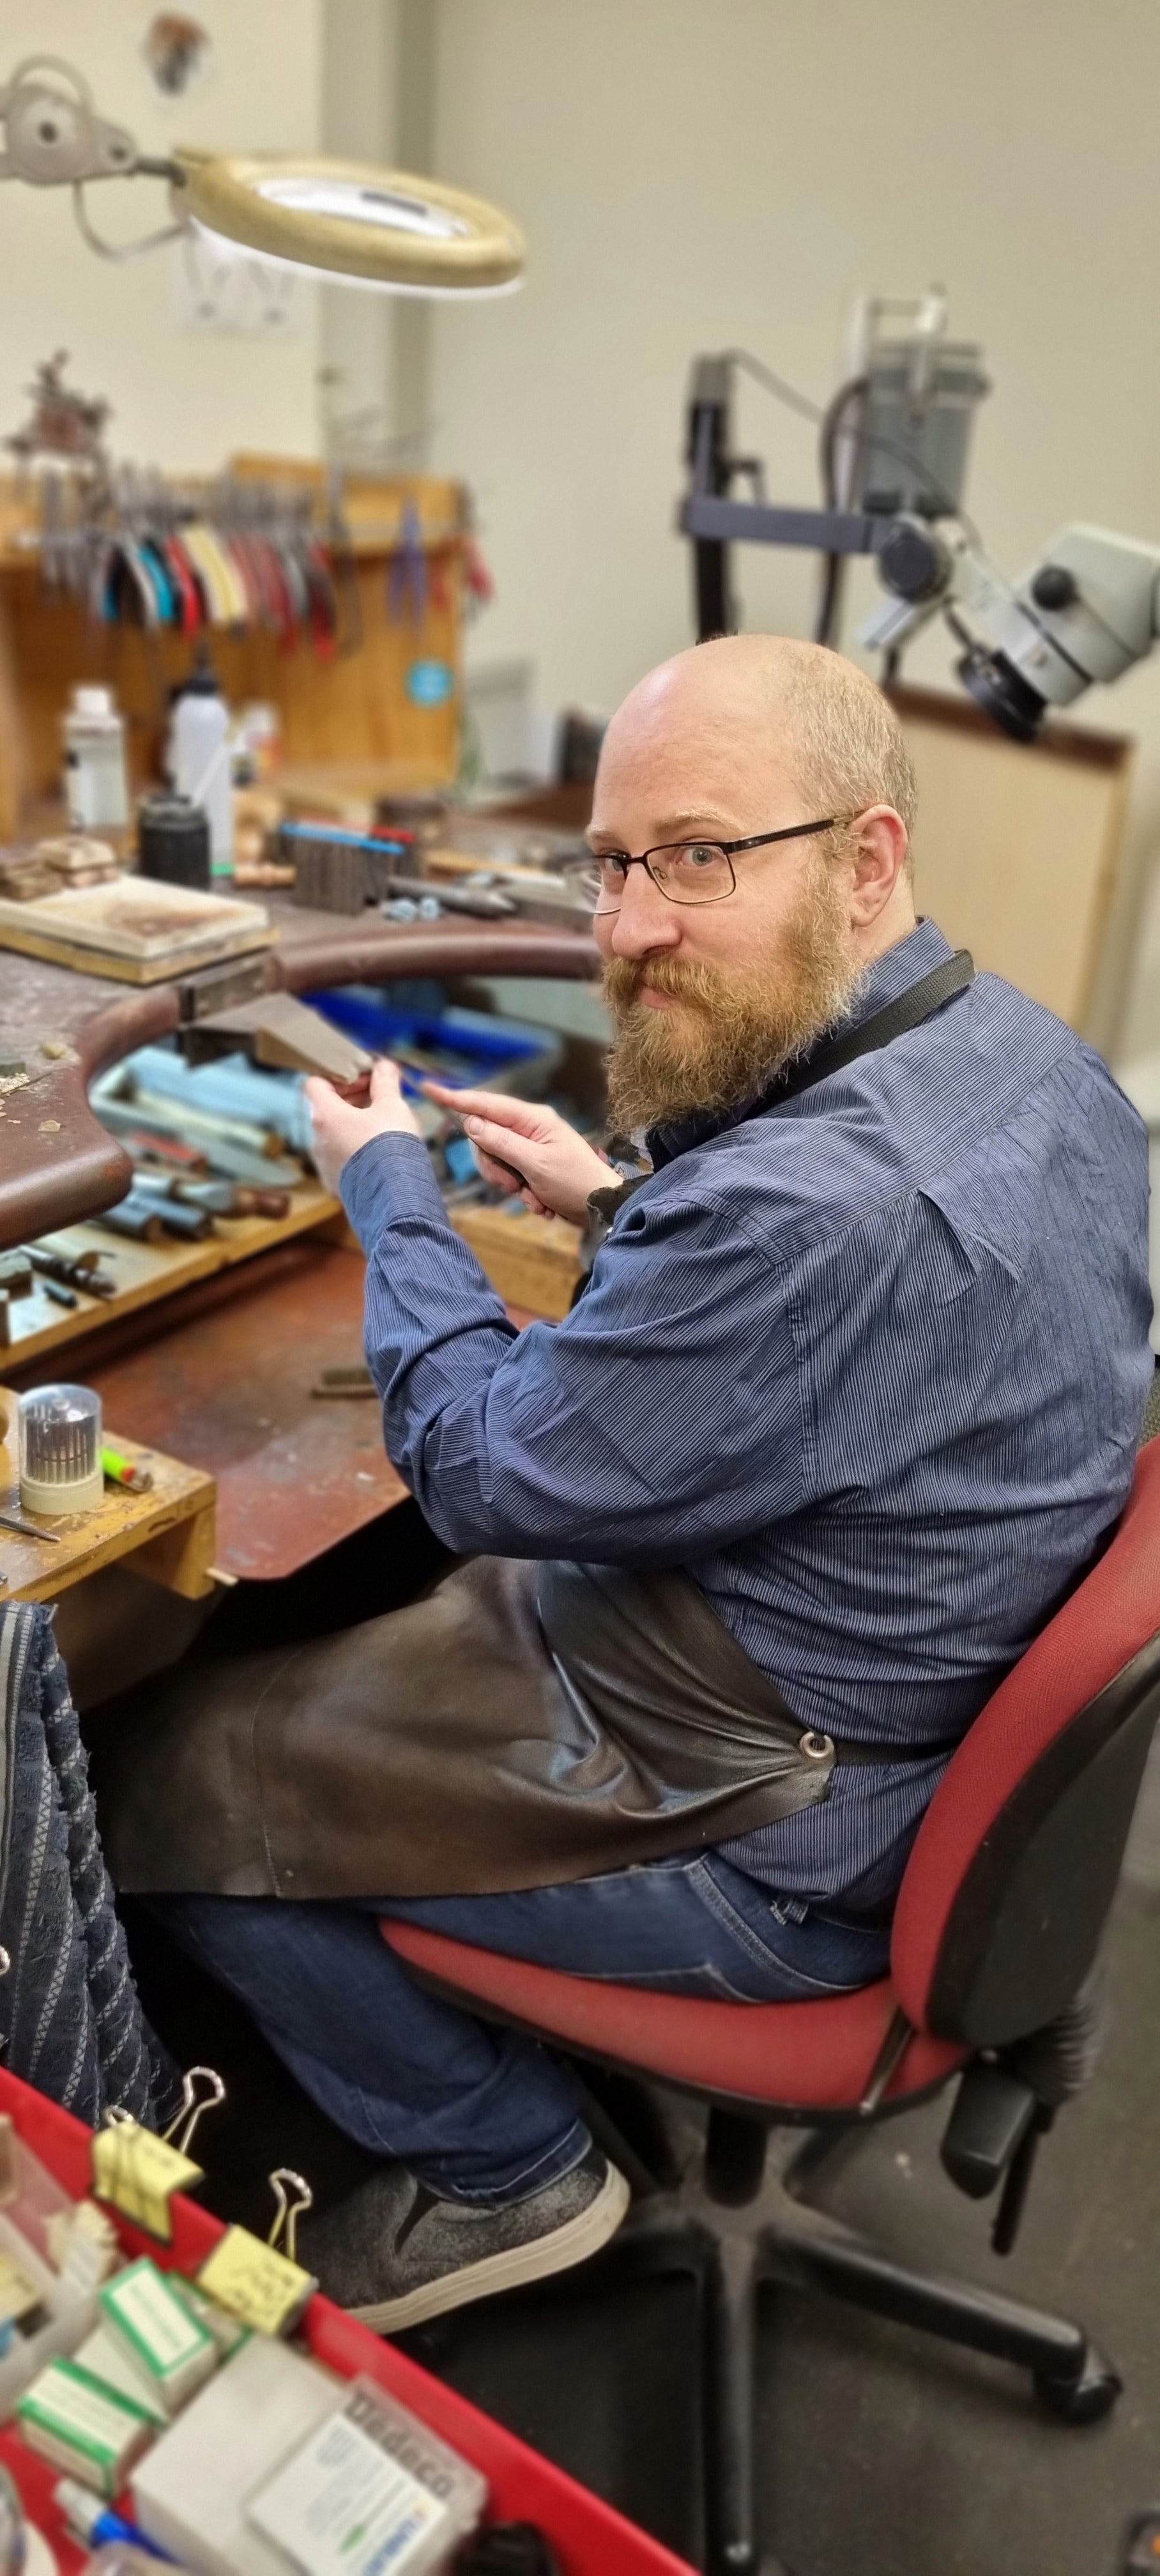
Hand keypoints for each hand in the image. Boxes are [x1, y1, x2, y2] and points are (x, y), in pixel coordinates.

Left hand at [304, 1058, 420, 1196]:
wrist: (396, 1199)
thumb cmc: (392, 1147)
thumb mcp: (393, 1107)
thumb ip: (385, 1083)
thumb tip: (384, 1066)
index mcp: (325, 1116)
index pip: (315, 1083)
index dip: (338, 1076)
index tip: (363, 1078)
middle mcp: (317, 1141)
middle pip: (326, 1109)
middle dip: (352, 1098)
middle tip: (378, 1096)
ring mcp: (324, 1166)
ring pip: (334, 1135)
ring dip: (355, 1124)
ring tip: (383, 1125)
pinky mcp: (336, 1185)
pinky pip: (342, 1159)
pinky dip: (356, 1149)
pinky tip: (380, 1152)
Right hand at [423, 1082, 612, 1224]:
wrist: (603, 1208)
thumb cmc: (575, 1182)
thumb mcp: (536, 1163)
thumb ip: (501, 1142)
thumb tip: (471, 1122)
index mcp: (532, 1119)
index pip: (486, 1104)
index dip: (456, 1098)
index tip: (429, 1088)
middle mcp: (529, 1128)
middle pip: (485, 1139)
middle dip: (494, 1168)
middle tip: (514, 1186)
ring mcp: (529, 1147)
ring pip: (495, 1161)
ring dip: (509, 1185)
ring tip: (534, 1198)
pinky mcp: (531, 1167)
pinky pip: (509, 1176)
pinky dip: (522, 1194)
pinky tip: (541, 1204)